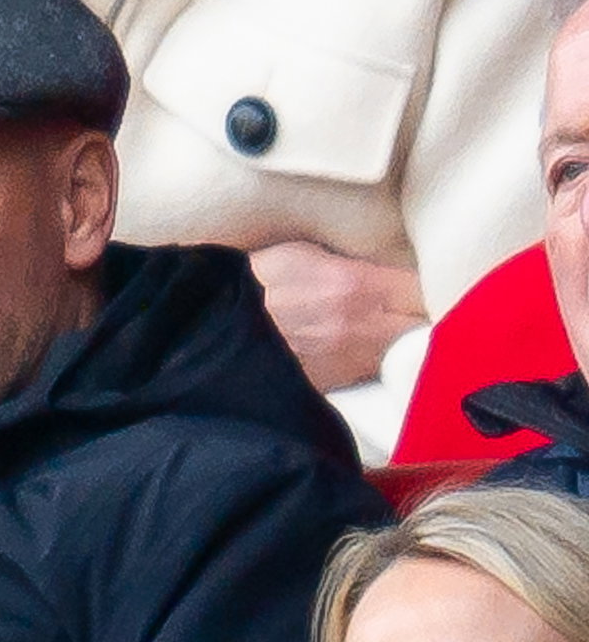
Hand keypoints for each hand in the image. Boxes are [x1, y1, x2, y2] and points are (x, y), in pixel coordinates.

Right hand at [248, 241, 428, 395]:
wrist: (211, 336)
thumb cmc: (247, 289)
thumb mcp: (298, 255)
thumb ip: (346, 262)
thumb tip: (375, 268)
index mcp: (357, 287)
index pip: (425, 288)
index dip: (432, 283)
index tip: (428, 280)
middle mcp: (362, 328)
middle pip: (426, 326)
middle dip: (426, 315)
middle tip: (421, 307)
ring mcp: (349, 363)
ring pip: (404, 353)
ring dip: (406, 341)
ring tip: (398, 329)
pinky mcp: (334, 386)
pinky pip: (373, 372)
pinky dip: (378, 362)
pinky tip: (367, 352)